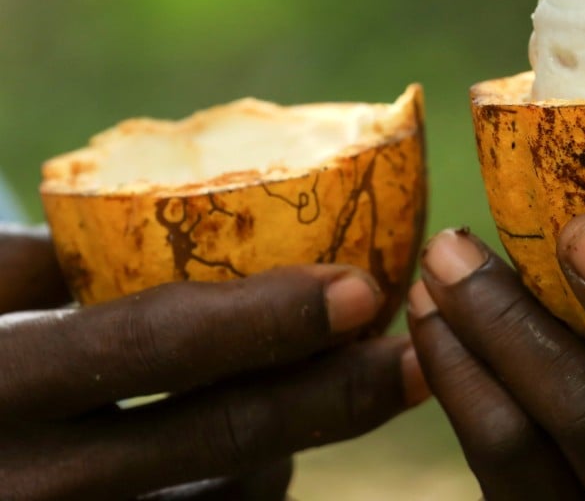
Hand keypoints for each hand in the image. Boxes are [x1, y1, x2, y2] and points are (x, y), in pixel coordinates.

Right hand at [0, 225, 428, 499]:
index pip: (150, 344)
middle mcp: (20, 478)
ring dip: (300, 443)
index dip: (268, 318)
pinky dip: (249, 488)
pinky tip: (267, 456)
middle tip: (416, 358)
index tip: (363, 285)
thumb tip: (181, 238)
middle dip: (333, 395)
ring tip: (355, 387)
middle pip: (214, 437)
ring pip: (222, 495)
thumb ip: (52, 267)